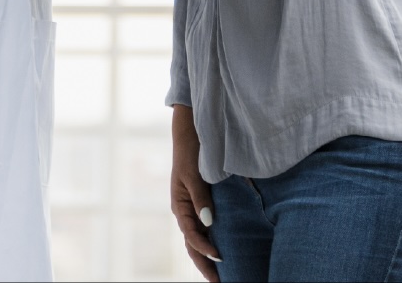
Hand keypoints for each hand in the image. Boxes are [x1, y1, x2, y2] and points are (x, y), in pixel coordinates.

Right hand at [171, 105, 220, 281]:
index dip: (204, 248)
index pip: (191, 235)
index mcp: (179, 206)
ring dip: (207, 257)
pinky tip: (221, 250)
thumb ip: (200, 197)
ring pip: (198, 240)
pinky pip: (205, 228)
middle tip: (219, 282)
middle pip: (193, 244)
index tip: (219, 257)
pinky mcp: (201, 203)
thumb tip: (208, 222)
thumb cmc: (190, 152)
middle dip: (204, 264)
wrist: (190, 133)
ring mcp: (193, 209)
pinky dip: (211, 242)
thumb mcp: (193, 174)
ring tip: (221, 275)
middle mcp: (185, 211)